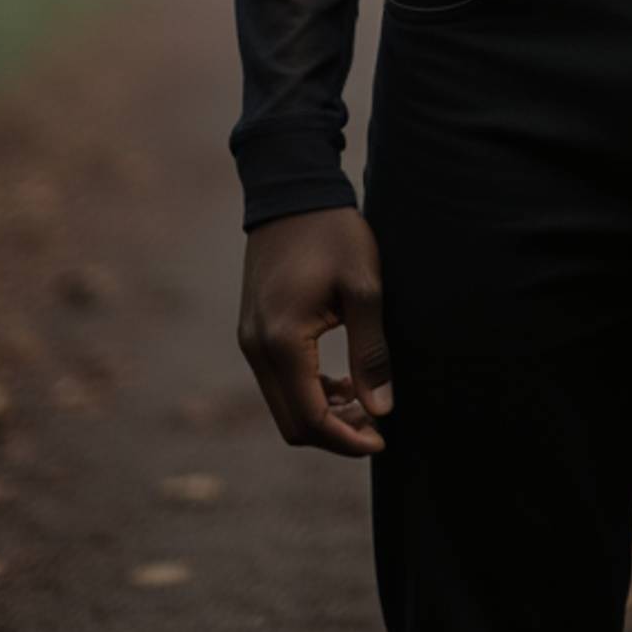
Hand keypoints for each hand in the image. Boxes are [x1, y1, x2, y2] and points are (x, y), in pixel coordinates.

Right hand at [238, 205, 392, 457]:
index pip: (310, 419)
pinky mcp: (252, 333)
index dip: (347, 440)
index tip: (382, 439)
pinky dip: (309, 393)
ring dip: (323, 414)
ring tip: (365, 400)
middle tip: (377, 423)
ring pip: (283, 405)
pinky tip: (342, 382)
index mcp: (282, 341)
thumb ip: (371, 351)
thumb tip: (382, 410)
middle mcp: (255, 349)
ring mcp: (249, 341)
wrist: (292, 192)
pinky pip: (278, 383)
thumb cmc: (333, 232)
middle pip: (292, 423)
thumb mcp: (364, 286)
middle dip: (336, 433)